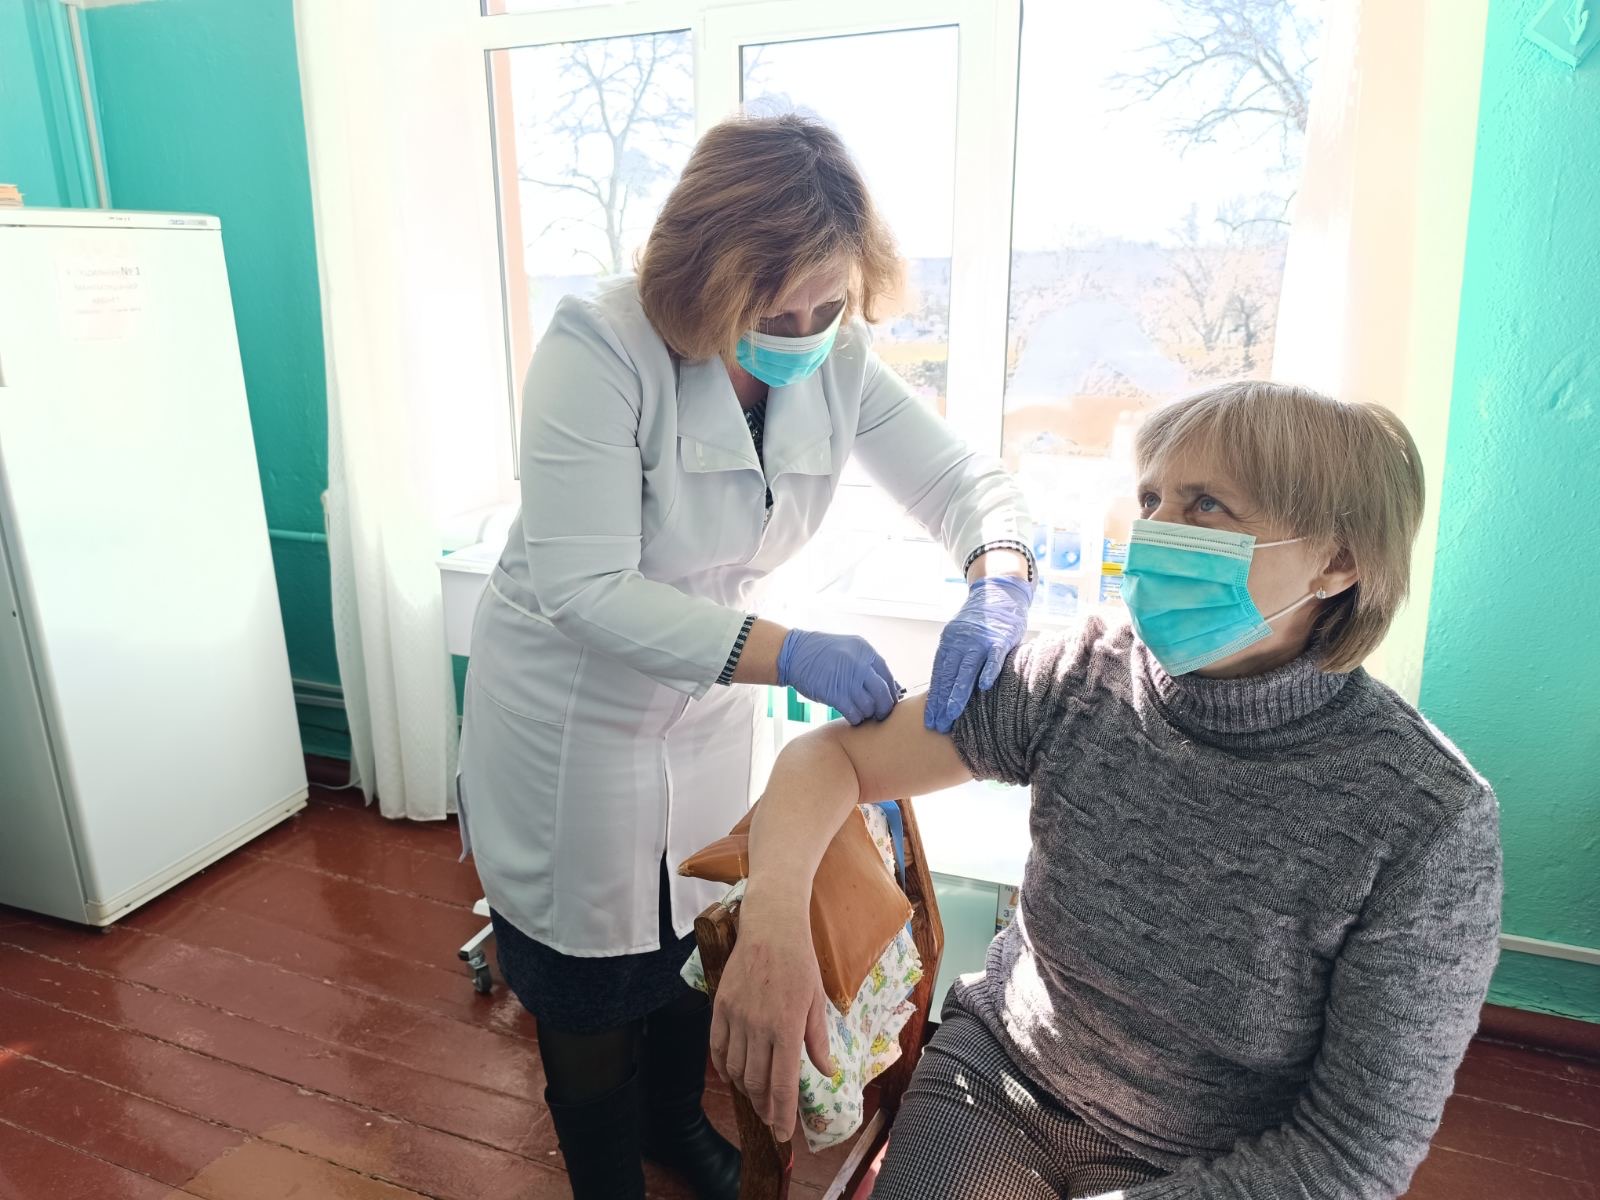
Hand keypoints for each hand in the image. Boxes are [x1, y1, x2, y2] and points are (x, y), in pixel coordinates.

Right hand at [709, 889, 836, 1141]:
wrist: (770, 927)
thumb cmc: (800, 963)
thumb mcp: (817, 1001)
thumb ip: (817, 1040)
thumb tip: (826, 1072)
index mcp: (786, 1027)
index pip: (782, 1084)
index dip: (781, 1114)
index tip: (782, 1134)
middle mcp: (758, 1027)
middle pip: (757, 1083)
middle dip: (764, 1106)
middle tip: (771, 1116)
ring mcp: (736, 1017)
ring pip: (736, 1070)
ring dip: (746, 1089)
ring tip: (756, 1097)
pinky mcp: (720, 1007)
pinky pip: (718, 1048)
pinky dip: (725, 1068)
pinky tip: (734, 1075)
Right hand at [777, 630, 900, 724]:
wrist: (793, 654)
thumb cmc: (821, 654)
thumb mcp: (848, 649)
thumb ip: (867, 664)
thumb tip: (891, 686)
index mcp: (865, 650)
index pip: (887, 675)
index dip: (890, 691)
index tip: (888, 700)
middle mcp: (860, 663)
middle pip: (883, 692)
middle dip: (884, 707)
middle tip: (880, 714)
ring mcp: (847, 679)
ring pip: (869, 705)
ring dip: (867, 714)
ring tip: (862, 714)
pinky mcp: (834, 693)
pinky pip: (854, 713)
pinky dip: (856, 718)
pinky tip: (852, 717)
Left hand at [924, 575, 1032, 732]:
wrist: (1000, 593)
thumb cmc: (982, 623)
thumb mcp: (962, 638)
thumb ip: (955, 659)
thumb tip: (946, 690)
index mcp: (949, 643)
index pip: (939, 675)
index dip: (934, 698)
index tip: (929, 719)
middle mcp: (961, 642)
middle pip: (948, 676)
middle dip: (941, 703)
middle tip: (936, 725)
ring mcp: (980, 640)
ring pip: (967, 670)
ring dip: (958, 693)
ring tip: (951, 714)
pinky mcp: (1000, 639)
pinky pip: (994, 657)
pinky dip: (989, 670)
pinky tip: (984, 687)